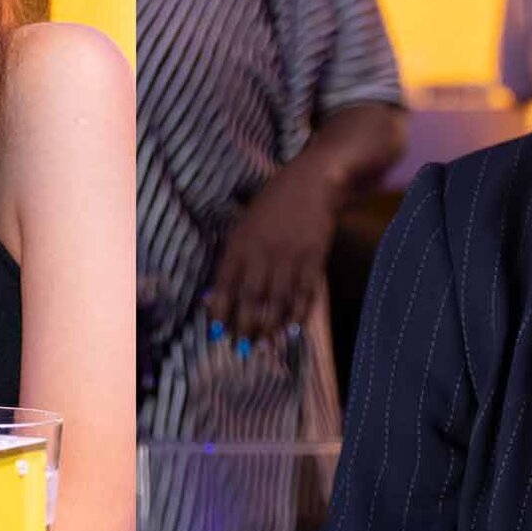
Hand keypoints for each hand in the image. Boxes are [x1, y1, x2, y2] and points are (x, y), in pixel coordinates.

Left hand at [207, 164, 337, 340]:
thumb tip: (218, 294)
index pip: (226, 284)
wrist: (314, 183)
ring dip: (268, 327)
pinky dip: (297, 315)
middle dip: (244, 327)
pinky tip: (289, 330)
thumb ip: (233, 257)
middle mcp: (264, 253)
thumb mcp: (244, 225)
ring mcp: (291, 258)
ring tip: (262, 345)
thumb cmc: (273, 204)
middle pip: (252, 299)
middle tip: (240, 347)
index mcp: (242, 243)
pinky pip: (304, 295)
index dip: (221, 311)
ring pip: (278, 302)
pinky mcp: (314, 261)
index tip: (216, 332)